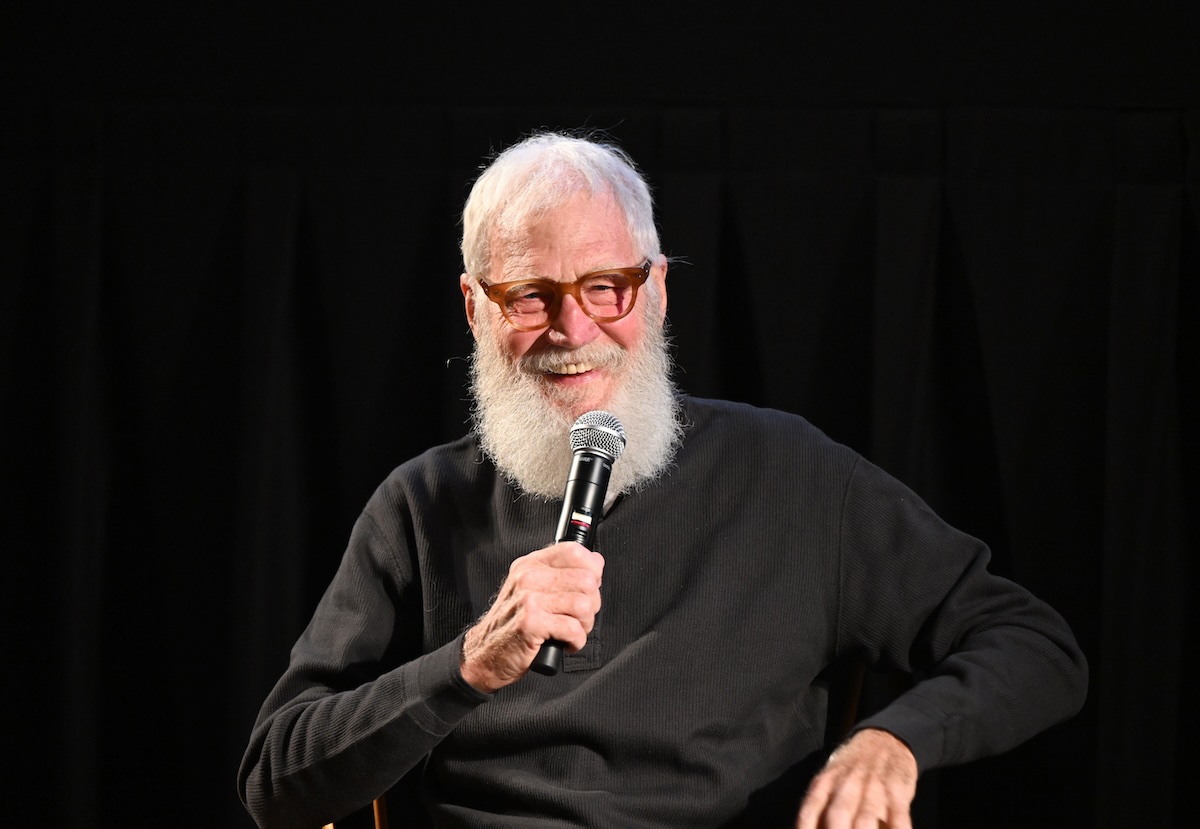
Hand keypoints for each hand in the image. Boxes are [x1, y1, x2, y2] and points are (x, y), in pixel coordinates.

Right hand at [460, 541, 603, 692]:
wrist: (485, 653)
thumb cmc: (513, 625)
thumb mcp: (533, 590)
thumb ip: (562, 574)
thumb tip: (596, 562)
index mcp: (531, 564)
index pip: (575, 551)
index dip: (592, 571)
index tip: (587, 588)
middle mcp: (529, 577)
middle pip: (587, 580)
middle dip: (592, 605)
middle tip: (578, 618)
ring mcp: (529, 599)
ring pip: (584, 605)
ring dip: (585, 625)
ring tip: (572, 631)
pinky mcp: (531, 623)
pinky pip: (574, 629)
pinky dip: (577, 642)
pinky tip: (565, 643)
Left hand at [796, 728, 916, 828]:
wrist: (884, 738)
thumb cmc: (851, 770)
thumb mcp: (829, 780)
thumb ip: (818, 809)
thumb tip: (805, 827)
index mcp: (824, 782)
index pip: (809, 810)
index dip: (805, 828)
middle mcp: (846, 783)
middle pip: (837, 815)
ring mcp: (872, 786)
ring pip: (866, 817)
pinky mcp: (897, 789)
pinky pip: (897, 813)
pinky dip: (897, 827)